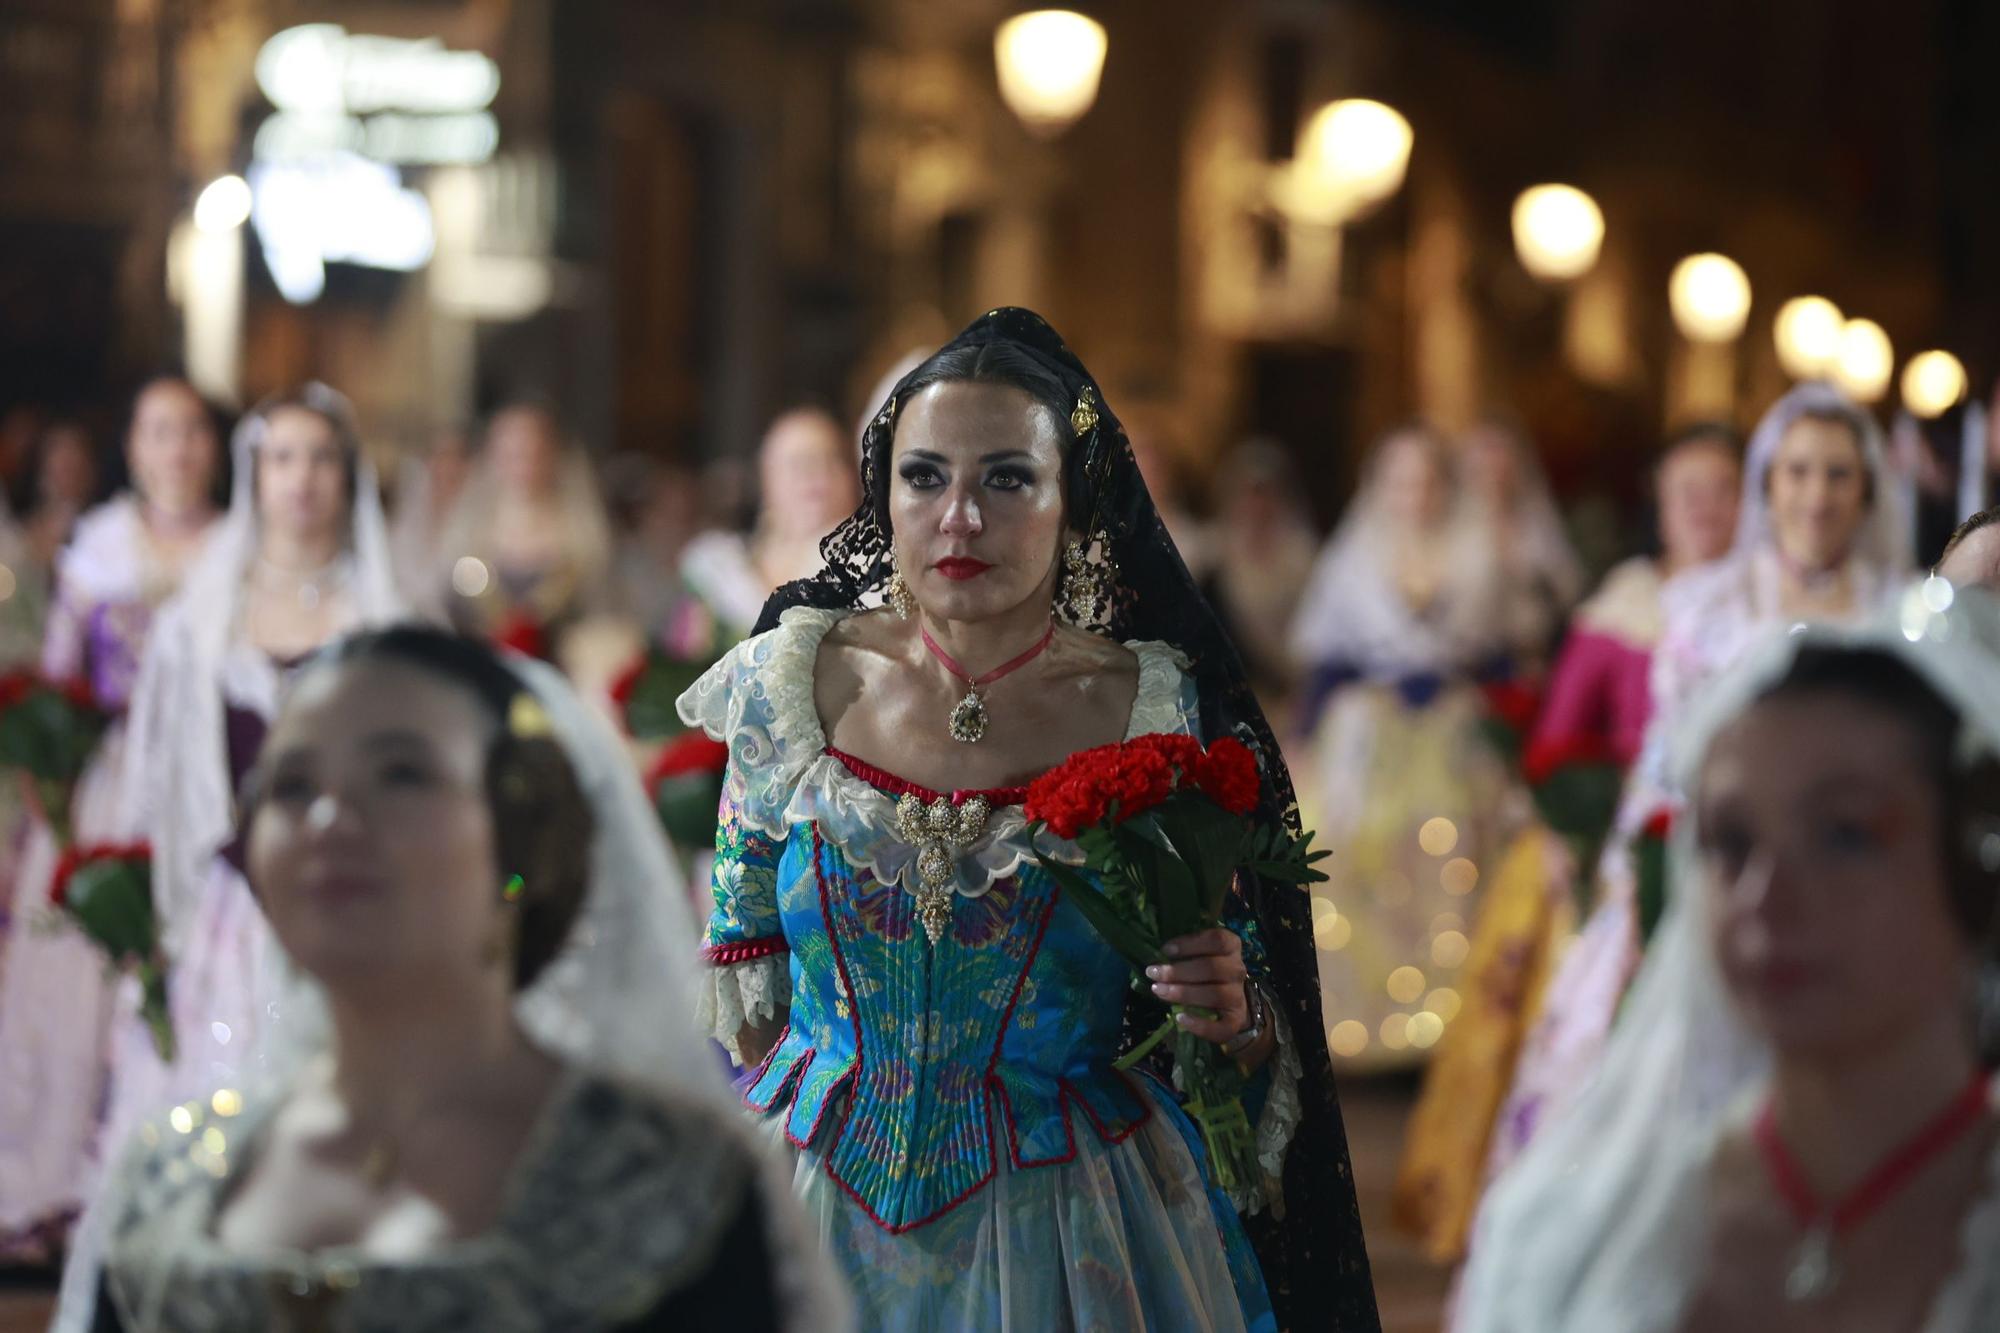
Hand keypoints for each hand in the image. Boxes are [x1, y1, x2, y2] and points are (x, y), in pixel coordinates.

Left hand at [1146, 928, 1248, 1044]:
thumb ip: (1186, 952)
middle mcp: (1237, 970)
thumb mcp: (1201, 954)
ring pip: (1215, 994)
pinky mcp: (1235, 1021)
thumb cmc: (1207, 972)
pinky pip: (1221, 1026)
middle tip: (1153, 973)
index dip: (1190, 944)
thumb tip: (1160, 955)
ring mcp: (1238, 997)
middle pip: (1212, 968)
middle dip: (1179, 971)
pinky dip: (1200, 1025)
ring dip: (1184, 993)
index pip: (1217, 940)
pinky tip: (1180, 1018)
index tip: (1166, 950)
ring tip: (1159, 991)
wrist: (1229, 1003)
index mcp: (1231, 947)